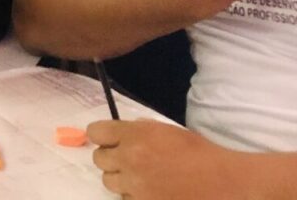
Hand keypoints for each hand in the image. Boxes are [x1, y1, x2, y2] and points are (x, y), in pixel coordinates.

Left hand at [89, 120, 237, 198]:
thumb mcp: (168, 131)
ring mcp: (136, 185)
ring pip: (109, 182)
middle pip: (99, 159)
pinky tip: (152, 192)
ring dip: (121, 179)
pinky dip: (134, 196)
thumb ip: (140, 130)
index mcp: (136, 135)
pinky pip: (125, 199)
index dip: (102, 136)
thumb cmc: (201, 153)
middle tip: (128, 161)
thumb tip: (122, 134)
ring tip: (141, 178)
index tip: (109, 140)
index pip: (96, 132)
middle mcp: (130, 159)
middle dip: (111, 159)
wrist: (227, 183)